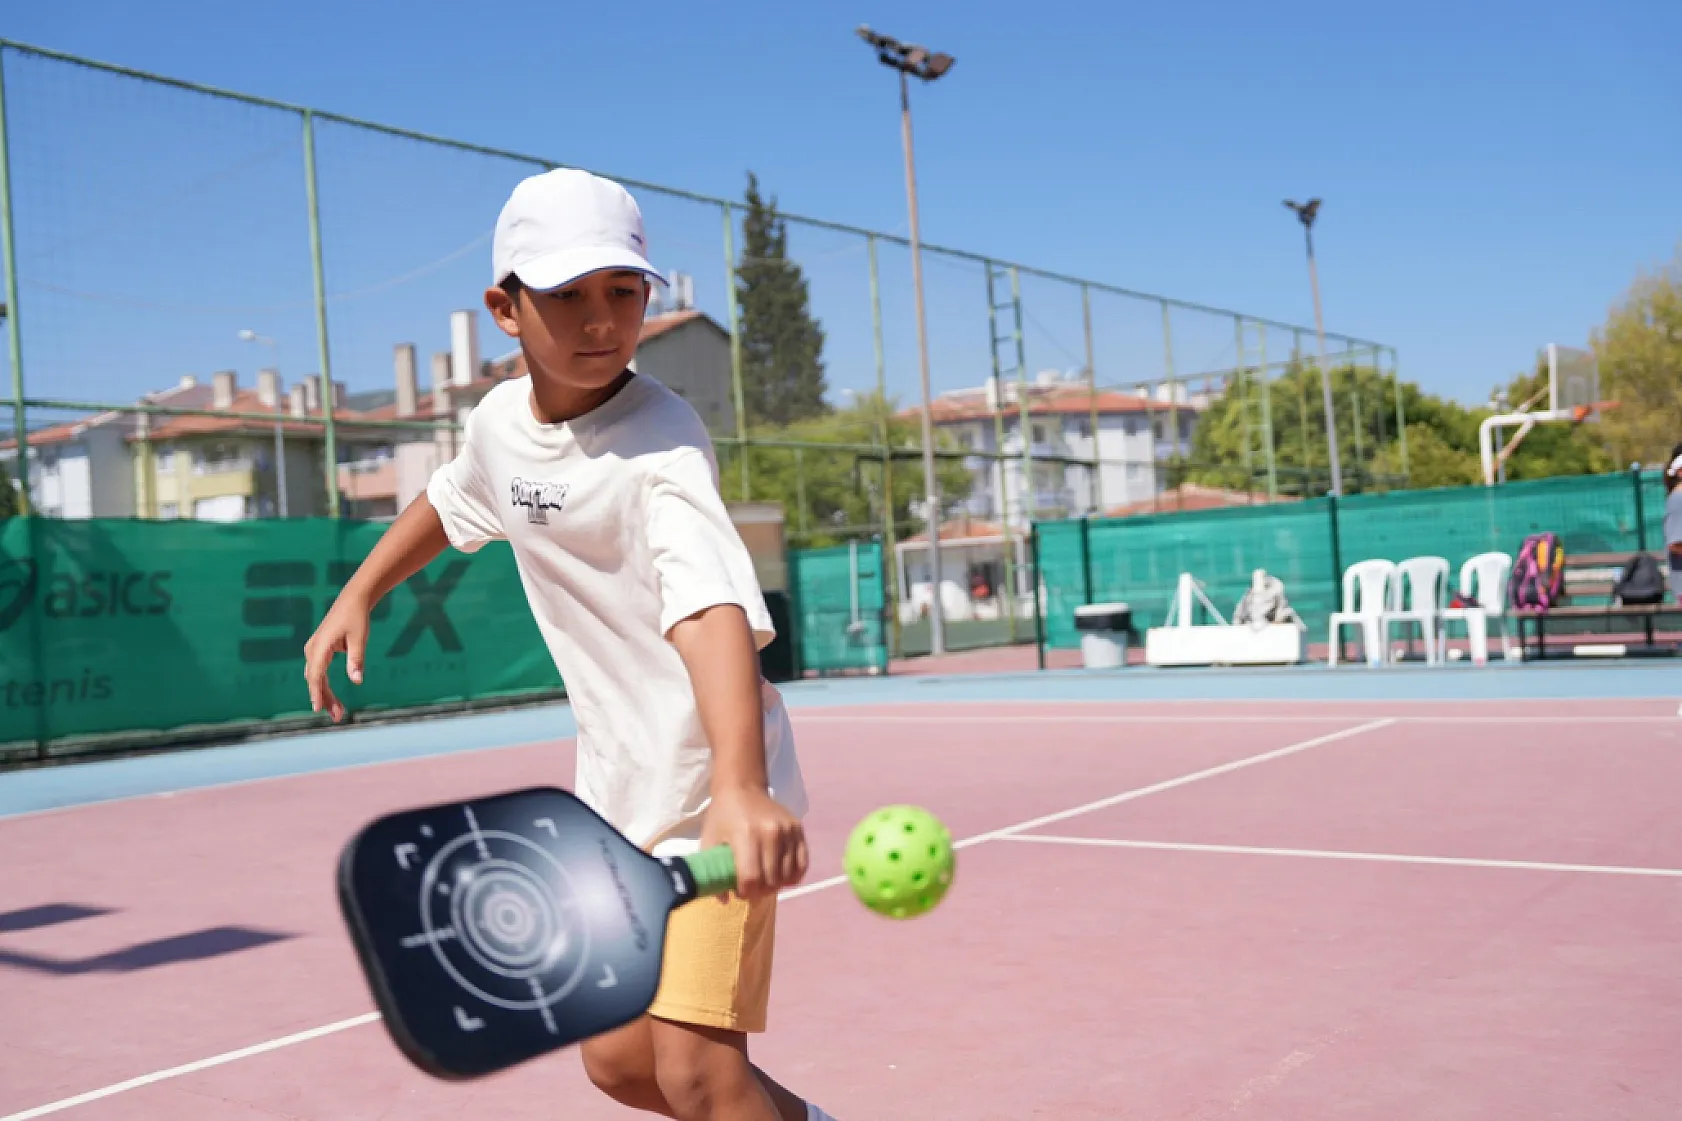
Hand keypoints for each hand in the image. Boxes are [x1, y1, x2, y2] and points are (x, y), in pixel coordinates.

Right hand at [302, 591, 370, 723]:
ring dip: (325, 695)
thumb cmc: (357, 618)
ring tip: (338, 713)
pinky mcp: (319, 651)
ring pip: (316, 678)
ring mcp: (314, 649)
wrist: (353, 601)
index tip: (317, 708)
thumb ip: (356, 660)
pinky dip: (325, 686)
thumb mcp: (359, 639)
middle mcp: (312, 648)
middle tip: (338, 717)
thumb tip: (357, 681)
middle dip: (325, 699)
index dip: (317, 693)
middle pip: (315, 679)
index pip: (316, 674)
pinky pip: (319, 672)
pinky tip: (331, 700)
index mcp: (320, 646)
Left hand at [703, 784, 807, 901]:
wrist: (742, 787)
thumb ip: (713, 872)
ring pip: (787, 876)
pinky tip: (781, 877)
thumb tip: (723, 901)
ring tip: (764, 881)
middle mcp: (770, 833)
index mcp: (746, 835)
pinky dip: (793, 876)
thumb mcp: (709, 841)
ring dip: (776, 885)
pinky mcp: (798, 829)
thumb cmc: (722, 816)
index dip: (745, 893)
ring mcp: (787, 830)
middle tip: (751, 887)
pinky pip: (802, 864)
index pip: (751, 879)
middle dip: (759, 891)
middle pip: (771, 880)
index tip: (739, 891)